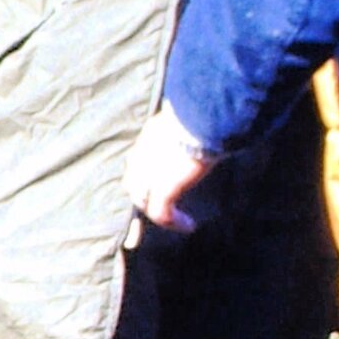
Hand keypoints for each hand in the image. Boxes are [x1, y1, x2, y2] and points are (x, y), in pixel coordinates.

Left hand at [125, 103, 215, 229]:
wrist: (200, 116)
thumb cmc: (201, 112)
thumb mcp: (189, 118)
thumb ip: (187, 127)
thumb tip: (205, 125)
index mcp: (149, 137)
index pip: (137, 162)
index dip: (143, 176)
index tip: (152, 186)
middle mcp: (142, 156)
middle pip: (133, 184)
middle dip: (143, 199)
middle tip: (155, 213)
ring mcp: (149, 174)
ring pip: (144, 201)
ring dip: (159, 212)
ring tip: (176, 221)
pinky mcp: (162, 188)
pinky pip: (161, 213)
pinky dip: (174, 222)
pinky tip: (189, 226)